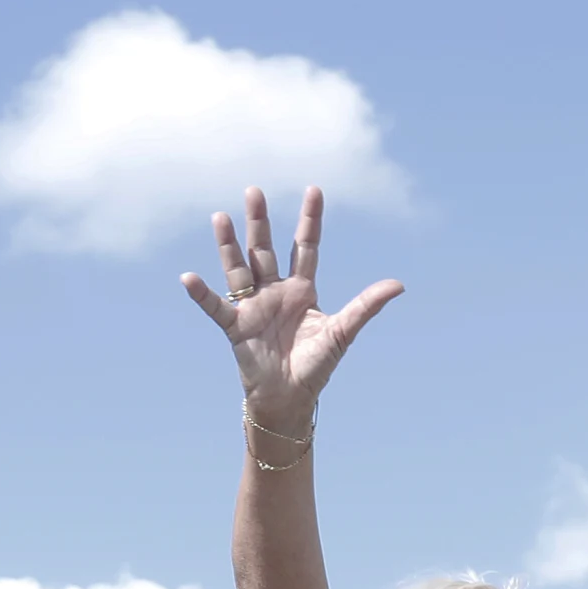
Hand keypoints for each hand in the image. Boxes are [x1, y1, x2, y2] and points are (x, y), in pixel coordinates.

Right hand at [178, 185, 400, 433]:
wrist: (288, 398)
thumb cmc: (315, 367)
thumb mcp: (342, 332)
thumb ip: (366, 306)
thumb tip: (398, 285)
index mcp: (301, 290)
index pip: (305, 246)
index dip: (310, 220)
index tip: (314, 190)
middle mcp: (274, 292)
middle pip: (264, 249)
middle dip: (259, 220)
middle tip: (254, 190)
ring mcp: (253, 307)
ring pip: (238, 268)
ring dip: (228, 244)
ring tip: (219, 217)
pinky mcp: (235, 327)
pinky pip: (216, 307)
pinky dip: (202, 294)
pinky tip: (188, 277)